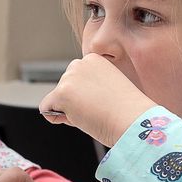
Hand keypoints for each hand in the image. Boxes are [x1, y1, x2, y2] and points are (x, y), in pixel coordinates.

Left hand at [39, 53, 154, 146]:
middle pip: (64, 87)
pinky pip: (46, 108)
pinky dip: (56, 118)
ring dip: (69, 110)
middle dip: (74, 102)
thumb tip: (69, 99)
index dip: (86, 95)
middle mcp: (80, 64)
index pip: (76, 79)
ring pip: (56, 99)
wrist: (135, 121)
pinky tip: (78, 120)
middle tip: (98, 109)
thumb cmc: (128, 111)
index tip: (104, 101)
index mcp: (94, 59)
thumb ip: (89, 87)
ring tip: (93, 114)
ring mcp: (70, 78)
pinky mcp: (62, 93)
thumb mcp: (108, 89)